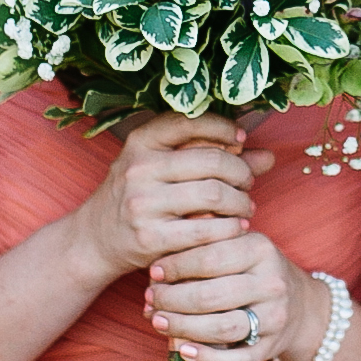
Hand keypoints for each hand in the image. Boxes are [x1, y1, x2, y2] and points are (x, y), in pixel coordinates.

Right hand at [71, 114, 274, 287]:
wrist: (93, 239)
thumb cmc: (138, 196)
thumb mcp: (162, 167)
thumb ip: (212, 156)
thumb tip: (267, 156)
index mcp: (140, 141)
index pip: (191, 121)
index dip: (224, 128)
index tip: (240, 143)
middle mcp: (138, 167)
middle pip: (212, 161)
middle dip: (241, 172)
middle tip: (248, 183)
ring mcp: (142, 203)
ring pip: (214, 195)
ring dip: (241, 202)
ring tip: (245, 207)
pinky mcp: (149, 237)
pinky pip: (206, 230)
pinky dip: (229, 229)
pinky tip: (235, 228)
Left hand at [142, 231, 314, 360]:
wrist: (300, 305)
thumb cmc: (254, 271)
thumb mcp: (238, 245)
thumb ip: (204, 245)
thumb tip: (158, 265)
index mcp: (261, 250)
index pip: (210, 257)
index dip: (176, 266)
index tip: (154, 271)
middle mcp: (272, 283)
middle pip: (212, 295)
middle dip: (173, 299)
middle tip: (151, 299)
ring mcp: (274, 318)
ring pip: (223, 328)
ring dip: (183, 327)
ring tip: (158, 321)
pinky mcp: (271, 348)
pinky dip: (208, 359)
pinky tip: (184, 351)